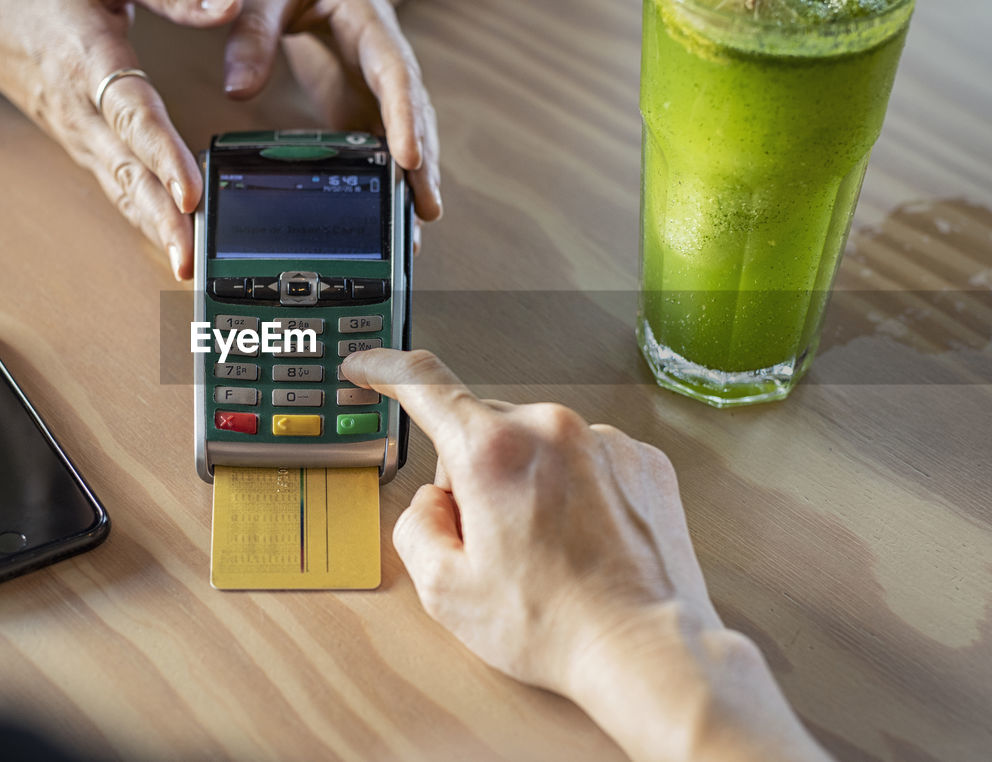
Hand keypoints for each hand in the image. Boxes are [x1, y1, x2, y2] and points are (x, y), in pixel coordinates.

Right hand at [0, 0, 242, 278]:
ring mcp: (78, 135)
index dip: (162, 155)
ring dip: (153, 229)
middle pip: (127, 171)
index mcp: (89, 59)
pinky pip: (116, 187)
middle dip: (161, 218)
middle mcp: (81, 109)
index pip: (131, 115)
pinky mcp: (82, 148)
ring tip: (187, 266)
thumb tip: (229, 4)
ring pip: (121, 189)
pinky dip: (141, 217)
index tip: (190, 193)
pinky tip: (168, 242)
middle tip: (192, 258)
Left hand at [223, 0, 441, 223]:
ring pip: (405, 142)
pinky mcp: (366, 110)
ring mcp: (379, 93)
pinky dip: (387, 186)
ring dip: (411, 188)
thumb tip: (236, 88)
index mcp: (371, 28)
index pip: (396, 74)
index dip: (405, 117)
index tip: (411, 157)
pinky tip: (386, 223)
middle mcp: (385, 66)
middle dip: (422, 169)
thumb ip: (254, 29)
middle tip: (424, 214)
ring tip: (412, 238)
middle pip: (413, 120)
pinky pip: (381, 150)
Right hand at [343, 348, 716, 689]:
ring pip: (536, 447)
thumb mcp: (444, 590)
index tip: (367, 364)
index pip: (422, 382)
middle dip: (473, 478)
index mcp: (492, 450)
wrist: (647, 650)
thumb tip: (433, 503)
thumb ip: (416, 527)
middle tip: (492, 545)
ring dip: (526, 486)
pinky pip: (584, 460)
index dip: (383, 367)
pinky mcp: (642, 460)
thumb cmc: (557, 626)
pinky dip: (573, 492)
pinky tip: (581, 544)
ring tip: (548, 555)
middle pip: (482, 432)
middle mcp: (551, 428)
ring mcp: (604, 441)